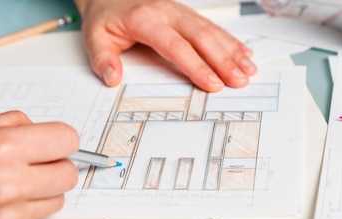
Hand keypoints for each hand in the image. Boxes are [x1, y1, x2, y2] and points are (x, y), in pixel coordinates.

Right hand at [0, 111, 79, 218]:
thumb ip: (7, 125)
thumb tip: (40, 129)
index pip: (66, 140)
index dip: (62, 140)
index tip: (55, 143)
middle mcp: (9, 184)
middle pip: (69, 175)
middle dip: (56, 166)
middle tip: (36, 164)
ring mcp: (8, 217)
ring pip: (55, 201)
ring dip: (42, 191)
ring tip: (10, 185)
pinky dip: (21, 212)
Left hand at [74, 0, 257, 90]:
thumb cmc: (104, 18)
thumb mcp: (93, 37)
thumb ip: (102, 59)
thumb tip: (112, 78)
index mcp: (145, 19)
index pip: (175, 46)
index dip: (196, 65)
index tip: (211, 83)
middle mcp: (166, 12)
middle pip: (201, 37)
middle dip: (223, 60)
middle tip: (239, 81)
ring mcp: (179, 11)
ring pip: (211, 30)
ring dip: (232, 51)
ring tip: (247, 70)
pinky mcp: (185, 14)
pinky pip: (211, 26)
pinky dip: (229, 41)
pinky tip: (243, 53)